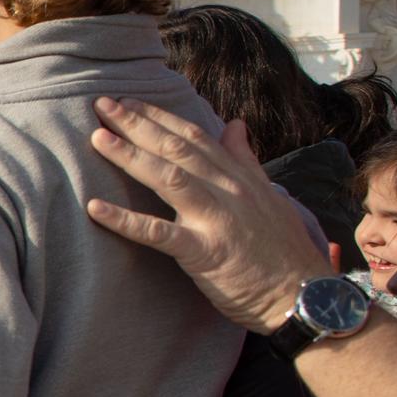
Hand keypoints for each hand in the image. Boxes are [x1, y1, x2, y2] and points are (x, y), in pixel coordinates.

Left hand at [85, 98, 328, 332]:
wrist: (301, 294)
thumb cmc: (281, 250)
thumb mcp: (268, 196)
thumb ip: (245, 160)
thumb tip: (235, 124)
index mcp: (238, 177)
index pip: (194, 136)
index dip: (159, 117)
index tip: (128, 102)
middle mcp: (227, 190)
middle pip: (176, 149)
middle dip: (137, 124)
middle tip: (101, 106)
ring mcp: (216, 219)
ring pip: (168, 178)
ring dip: (129, 156)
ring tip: (98, 138)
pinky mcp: (204, 252)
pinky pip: (158, 233)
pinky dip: (125, 220)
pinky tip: (94, 208)